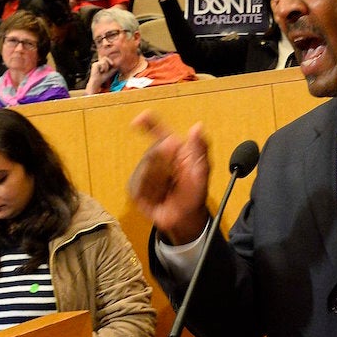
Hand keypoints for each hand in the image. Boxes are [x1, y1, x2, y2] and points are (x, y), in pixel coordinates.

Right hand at [85, 56, 114, 93]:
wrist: (97, 82)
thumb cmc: (103, 78)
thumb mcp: (110, 72)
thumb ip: (114, 68)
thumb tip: (119, 64)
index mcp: (100, 64)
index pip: (105, 58)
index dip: (110, 60)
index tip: (113, 64)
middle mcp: (97, 63)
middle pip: (105, 58)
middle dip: (109, 61)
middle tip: (110, 66)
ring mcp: (95, 63)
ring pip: (104, 61)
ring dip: (106, 67)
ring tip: (103, 71)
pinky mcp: (94, 64)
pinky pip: (102, 63)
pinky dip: (103, 68)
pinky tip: (100, 71)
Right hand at [129, 111, 211, 243]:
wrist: (185, 216)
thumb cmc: (195, 191)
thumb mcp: (202, 171)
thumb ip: (200, 148)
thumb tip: (197, 127)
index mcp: (171, 148)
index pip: (157, 130)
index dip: (148, 123)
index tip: (138, 120)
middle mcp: (155, 156)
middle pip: (152, 153)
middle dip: (166, 166)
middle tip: (177, 176)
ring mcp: (143, 171)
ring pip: (145, 170)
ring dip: (160, 182)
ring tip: (168, 188)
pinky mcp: (134, 186)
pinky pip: (138, 186)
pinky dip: (150, 192)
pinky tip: (158, 196)